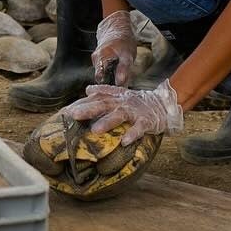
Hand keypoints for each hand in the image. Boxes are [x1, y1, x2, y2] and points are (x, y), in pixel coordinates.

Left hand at [63, 80, 183, 144]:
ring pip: (119, 116)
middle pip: (104, 105)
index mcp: (117, 98)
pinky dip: (132, 134)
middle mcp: (123, 103)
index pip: (97, 99)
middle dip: (88, 110)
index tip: (66, 110)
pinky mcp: (146, 122)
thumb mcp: (122, 95)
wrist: (164, 104)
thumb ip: (105, 92)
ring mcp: (135, 112)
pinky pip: (139, 128)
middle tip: (73, 115)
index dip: (82, 103)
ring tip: (95, 130)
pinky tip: (124, 141)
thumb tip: (88, 89)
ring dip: (107, 122)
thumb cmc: (139, 102)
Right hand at [92, 10, 137, 84]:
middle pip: (101, 76)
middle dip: (110, 81)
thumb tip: (120, 83)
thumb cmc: (124, 39)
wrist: (119, 25)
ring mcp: (97, 57)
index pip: (100, 78)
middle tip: (122, 84)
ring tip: (121, 76)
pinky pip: (105, 66)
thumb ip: (123, 69)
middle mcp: (95, 58)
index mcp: (99, 58)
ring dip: (111, 75)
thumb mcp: (127, 55)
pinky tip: (119, 69)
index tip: (116, 89)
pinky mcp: (101, 56)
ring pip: (103, 72)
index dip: (108, 85)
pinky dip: (111, 70)